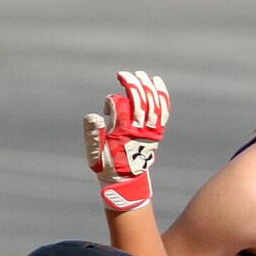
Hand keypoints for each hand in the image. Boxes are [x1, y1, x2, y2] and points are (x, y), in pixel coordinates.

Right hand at [83, 70, 169, 211]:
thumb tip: (94, 116)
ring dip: (147, 87)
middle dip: (132, 85)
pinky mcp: (156, 133)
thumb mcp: (94, 154)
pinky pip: (162, 112)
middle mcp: (137, 132)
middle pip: (139, 102)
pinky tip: (157, 83)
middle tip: (125, 74)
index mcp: (120, 135)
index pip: (120, 107)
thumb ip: (93, 135)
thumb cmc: (107, 165)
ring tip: (141, 75)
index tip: (107, 105)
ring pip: (152, 105)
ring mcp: (149, 132)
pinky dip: (161, 96)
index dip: (112, 100)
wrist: (126, 181)